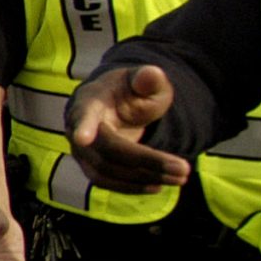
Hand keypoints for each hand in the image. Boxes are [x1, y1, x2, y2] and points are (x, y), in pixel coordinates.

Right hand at [66, 65, 192, 193]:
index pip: (84, 115)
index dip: (83, 126)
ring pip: (107, 171)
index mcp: (90, 101)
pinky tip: (159, 185)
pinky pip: (107, 182)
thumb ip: (148, 78)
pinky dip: (133, 187)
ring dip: (144, 178)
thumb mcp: (143, 80)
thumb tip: (151, 74)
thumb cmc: (128, 91)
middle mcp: (77, 128)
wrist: (112, 106)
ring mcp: (82, 151)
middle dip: (146, 161)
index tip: (83, 139)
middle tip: (184, 168)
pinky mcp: (91, 167)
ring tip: (180, 178)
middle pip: (107, 151)